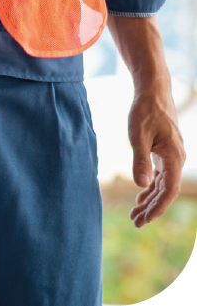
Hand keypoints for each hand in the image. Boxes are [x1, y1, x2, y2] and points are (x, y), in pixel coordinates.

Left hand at [126, 85, 185, 226]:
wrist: (153, 91)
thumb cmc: (145, 110)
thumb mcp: (138, 135)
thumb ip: (140, 160)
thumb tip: (141, 185)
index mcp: (174, 158)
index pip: (169, 192)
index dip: (157, 208)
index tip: (144, 220)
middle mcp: (176, 159)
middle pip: (166, 191)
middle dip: (151, 208)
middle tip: (135, 222)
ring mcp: (172, 156)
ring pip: (163, 184)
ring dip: (150, 198)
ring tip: (135, 213)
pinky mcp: (165, 151)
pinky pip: (161, 175)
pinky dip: (151, 186)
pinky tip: (142, 194)